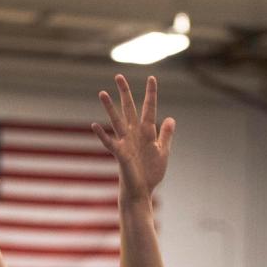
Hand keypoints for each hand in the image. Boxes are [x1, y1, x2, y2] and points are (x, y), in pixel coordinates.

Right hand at [92, 75, 173, 200]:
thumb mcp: (163, 151)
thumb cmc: (151, 172)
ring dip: (110, 108)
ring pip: (117, 121)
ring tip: (102, 92)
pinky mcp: (120, 154)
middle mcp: (134, 134)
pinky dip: (102, 135)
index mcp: (146, 133)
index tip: (151, 78)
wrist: (143, 190)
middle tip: (119, 76)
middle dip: (125, 93)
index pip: (149, 109)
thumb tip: (171, 118)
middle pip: (129, 109)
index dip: (151, 94)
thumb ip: (166, 135)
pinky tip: (94, 125)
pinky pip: (109, 142)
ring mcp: (126, 143)